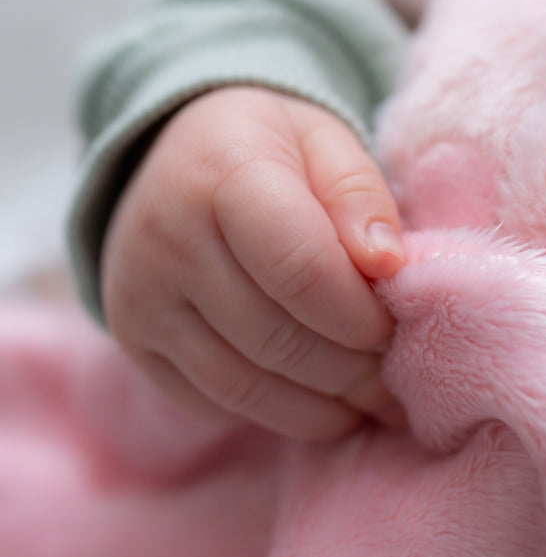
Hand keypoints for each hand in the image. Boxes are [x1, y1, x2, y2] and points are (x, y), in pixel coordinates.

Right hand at [102, 86, 406, 438]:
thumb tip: (389, 265)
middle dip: (351, 373)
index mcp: (223, 176)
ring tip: (369, 402)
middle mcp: (166, 240)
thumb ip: (362, 196)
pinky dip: (277, 413)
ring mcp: (140, 298)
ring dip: (321, 408)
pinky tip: (320, 402)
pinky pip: (213, 402)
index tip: (398, 328)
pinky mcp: (135, 341)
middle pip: (277, 338)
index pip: (302, 271)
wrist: (179, 154)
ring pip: (245, 384)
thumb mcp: (328, 143)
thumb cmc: (274, 149)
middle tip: (395, 381)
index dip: (361, 316)